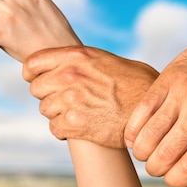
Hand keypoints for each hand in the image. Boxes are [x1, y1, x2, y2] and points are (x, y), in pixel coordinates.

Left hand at [22, 46, 158, 148]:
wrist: (153, 109)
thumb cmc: (136, 83)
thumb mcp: (107, 60)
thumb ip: (82, 61)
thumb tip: (66, 64)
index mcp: (77, 56)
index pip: (33, 63)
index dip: (33, 73)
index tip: (38, 79)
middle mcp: (70, 76)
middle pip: (36, 89)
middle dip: (47, 94)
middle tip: (64, 99)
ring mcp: (71, 100)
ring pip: (45, 109)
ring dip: (57, 112)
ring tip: (77, 112)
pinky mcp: (75, 124)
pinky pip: (54, 128)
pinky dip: (64, 130)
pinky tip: (79, 126)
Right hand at [124, 29, 186, 186]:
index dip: (176, 180)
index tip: (172, 180)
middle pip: (165, 154)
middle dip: (156, 168)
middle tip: (156, 168)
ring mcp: (182, 91)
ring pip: (149, 134)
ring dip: (143, 151)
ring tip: (145, 153)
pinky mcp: (168, 77)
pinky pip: (142, 108)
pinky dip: (134, 128)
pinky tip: (134, 136)